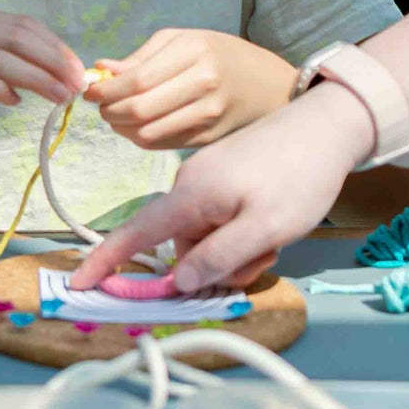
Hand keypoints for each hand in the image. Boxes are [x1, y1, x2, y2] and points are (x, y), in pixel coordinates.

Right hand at [0, 7, 84, 155]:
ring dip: (36, 79)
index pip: (22, 25)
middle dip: (51, 62)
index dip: (54, 46)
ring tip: (58, 98)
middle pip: (14, 38)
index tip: (77, 69)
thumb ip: (16, 63)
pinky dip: (0, 90)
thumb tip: (65, 70)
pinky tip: (16, 102)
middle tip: (75, 85)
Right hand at [70, 80, 374, 291]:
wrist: (330, 124)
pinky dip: (241, 230)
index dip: (106, 261)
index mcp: (192, 194)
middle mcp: (191, 182)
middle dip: (216, 265)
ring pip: (206, 234)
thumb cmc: (300, 177)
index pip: (138, 233)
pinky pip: (220, 216)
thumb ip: (218, 258)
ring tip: (275, 239)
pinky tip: (274, 223)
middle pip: (183, 245)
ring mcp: (209, 175)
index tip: (78, 284)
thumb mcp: (264, 229)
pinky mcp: (227, 172)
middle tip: (263, 259)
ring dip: (235, 249)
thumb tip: (179, 281)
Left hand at [86, 29, 296, 149]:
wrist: (269, 85)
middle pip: (139, 109)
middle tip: (100, 106)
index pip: (138, 79)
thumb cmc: (221, 55)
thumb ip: (142, 56)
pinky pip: (161, 145)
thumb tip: (101, 70)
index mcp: (196, 52)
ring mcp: (207, 116)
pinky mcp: (207, 140)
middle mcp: (204, 84)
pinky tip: (136, 127)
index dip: (107, 89)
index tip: (90, 90)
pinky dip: (140, 138)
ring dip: (121, 128)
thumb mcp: (184, 40)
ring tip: (115, 116)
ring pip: (147, 133)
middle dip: (109, 111)